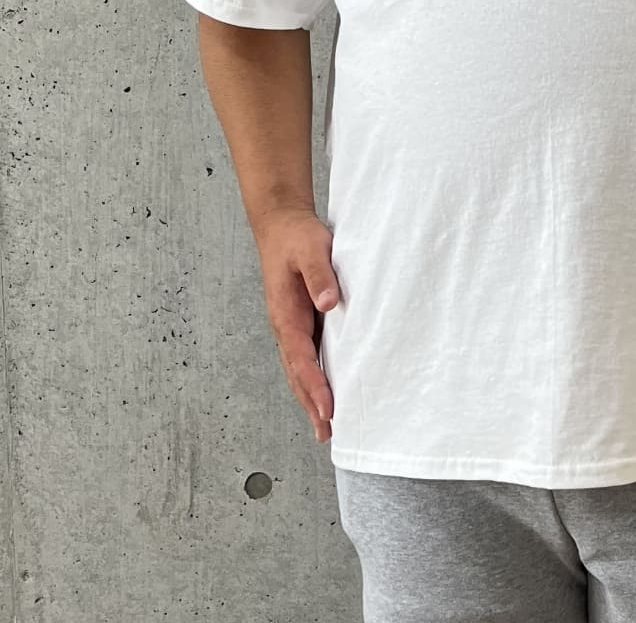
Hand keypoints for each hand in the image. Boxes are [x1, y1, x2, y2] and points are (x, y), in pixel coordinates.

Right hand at [253, 207, 341, 442]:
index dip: (314, 385)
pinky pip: (307, 356)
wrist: (282, 225)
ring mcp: (291, 326)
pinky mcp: (301, 321)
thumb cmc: (297, 237)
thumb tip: (328, 303)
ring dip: (311, 397)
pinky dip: (314, 378)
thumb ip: (320, 275)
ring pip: (300, 369)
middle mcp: (285, 326)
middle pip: (297, 374)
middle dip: (311, 404)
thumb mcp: (312, 249)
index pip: (301, 358)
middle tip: (326, 434)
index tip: (327, 408)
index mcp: (285, 314)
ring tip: (325, 427)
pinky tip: (327, 391)